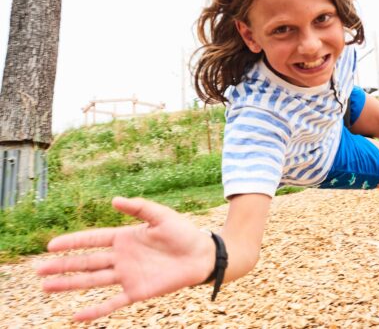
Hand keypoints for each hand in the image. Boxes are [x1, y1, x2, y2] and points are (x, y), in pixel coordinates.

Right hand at [36, 196, 215, 321]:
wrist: (202, 255)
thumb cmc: (183, 233)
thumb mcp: (161, 215)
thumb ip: (138, 207)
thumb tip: (114, 200)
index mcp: (125, 238)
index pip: (92, 240)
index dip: (73, 242)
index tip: (51, 246)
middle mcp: (121, 258)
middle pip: (86, 262)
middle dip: (62, 265)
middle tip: (38, 269)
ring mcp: (127, 276)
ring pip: (92, 281)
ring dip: (69, 285)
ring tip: (46, 287)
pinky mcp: (137, 292)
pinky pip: (112, 303)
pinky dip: (94, 310)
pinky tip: (75, 316)